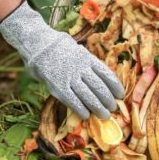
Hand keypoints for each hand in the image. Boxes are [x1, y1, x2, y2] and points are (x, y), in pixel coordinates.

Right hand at [0, 1, 123, 119]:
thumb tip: (98, 71)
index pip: (107, 74)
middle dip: (108, 100)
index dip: (116, 86)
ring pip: (89, 96)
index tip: (121, 94)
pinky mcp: (58, 87)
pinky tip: (86, 115)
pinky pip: (73, 101)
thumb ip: (86, 60)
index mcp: (87, 58)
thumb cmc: (57, 46)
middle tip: (113, 108)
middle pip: (100, 88)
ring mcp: (70, 78)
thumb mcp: (76, 48)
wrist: (37, 43)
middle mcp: (81, 69)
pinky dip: (81, 110)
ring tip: (105, 115)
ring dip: (99, 108)